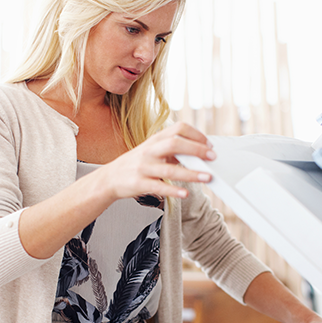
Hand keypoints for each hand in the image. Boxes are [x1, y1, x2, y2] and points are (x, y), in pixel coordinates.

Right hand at [95, 122, 215, 200]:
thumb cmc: (135, 164)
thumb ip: (172, 150)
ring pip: (170, 169)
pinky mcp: (139, 183)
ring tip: (207, 177)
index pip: (178, 128)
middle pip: (175, 144)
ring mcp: (144, 167)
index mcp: (155, 140)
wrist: (109, 178)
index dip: (196, 134)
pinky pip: (158, 186)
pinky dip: (173, 190)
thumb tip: (197, 151)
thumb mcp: (152, 151)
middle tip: (212, 157)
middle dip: (196, 149)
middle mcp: (149, 151)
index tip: (209, 144)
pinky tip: (185, 194)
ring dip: (191, 173)